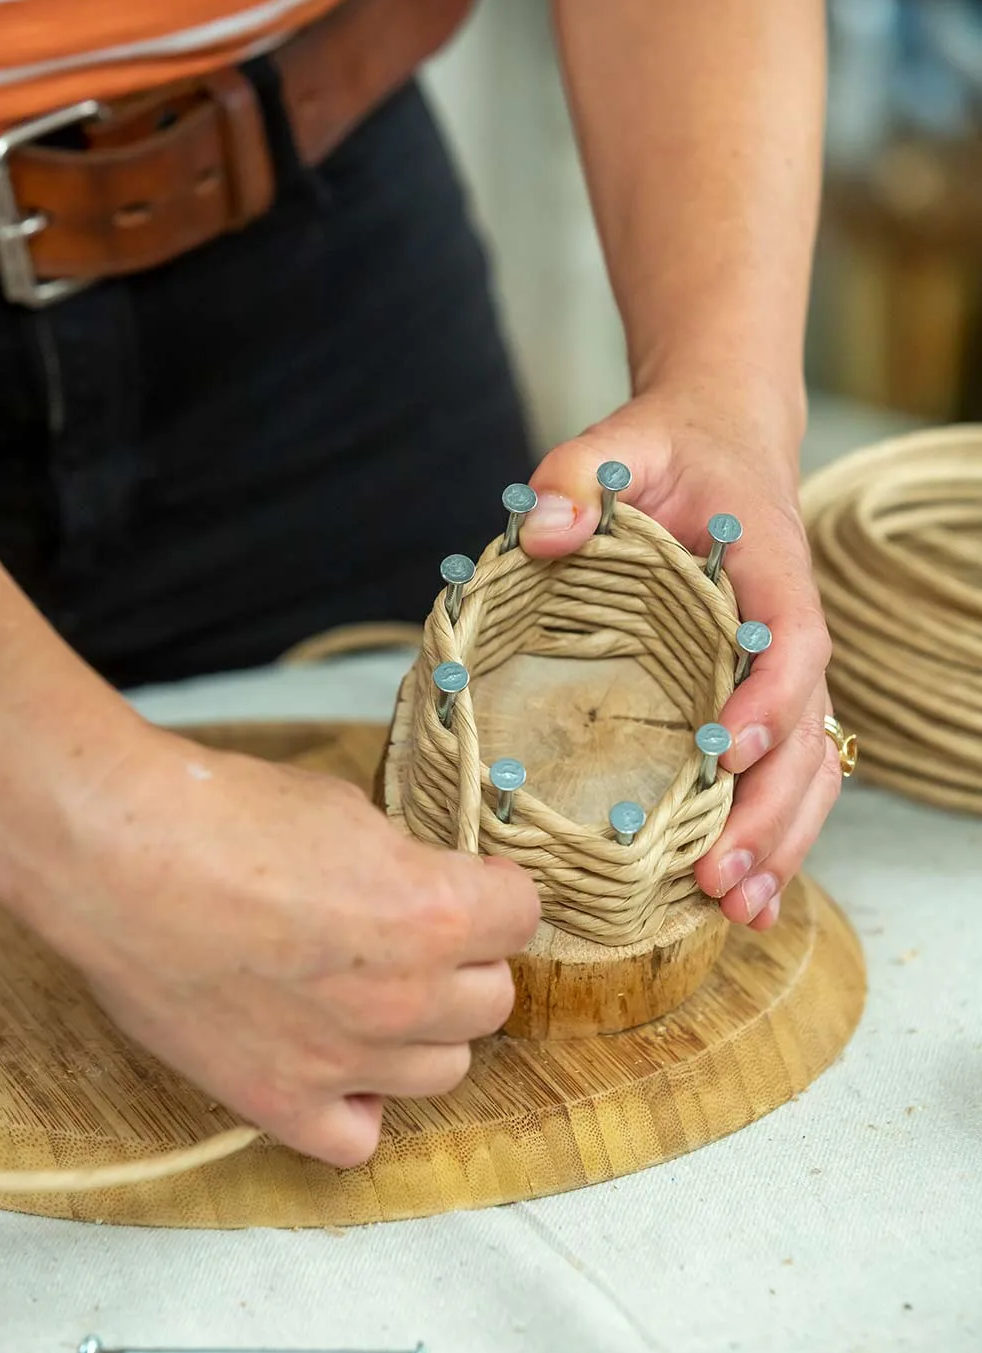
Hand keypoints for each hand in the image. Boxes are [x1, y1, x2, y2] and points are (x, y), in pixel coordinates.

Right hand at [11, 727, 539, 1165]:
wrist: (121, 858)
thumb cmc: (224, 817)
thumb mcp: (348, 812)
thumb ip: (406, 866)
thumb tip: (420, 885)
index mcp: (436, 913)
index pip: (521, 916)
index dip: (495, 895)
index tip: (474, 888)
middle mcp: (406, 995)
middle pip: (491, 1001)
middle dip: (464, 964)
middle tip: (417, 939)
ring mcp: (347, 1059)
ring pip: (444, 1070)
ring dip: (423, 1034)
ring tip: (373, 999)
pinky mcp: (280, 1101)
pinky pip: (358, 1140)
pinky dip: (359, 1107)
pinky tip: (338, 1068)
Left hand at [519, 385, 840, 929]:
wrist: (719, 447)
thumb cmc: (671, 452)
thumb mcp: (620, 442)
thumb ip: (577, 473)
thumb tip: (543, 532)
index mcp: (768, 571)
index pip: (790, 642)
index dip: (769, 699)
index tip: (726, 748)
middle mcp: (791, 634)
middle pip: (807, 734)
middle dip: (770, 811)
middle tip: (719, 877)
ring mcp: (783, 677)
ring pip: (808, 772)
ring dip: (779, 844)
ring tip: (739, 910)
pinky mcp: (763, 704)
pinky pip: (787, 780)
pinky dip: (774, 841)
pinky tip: (747, 904)